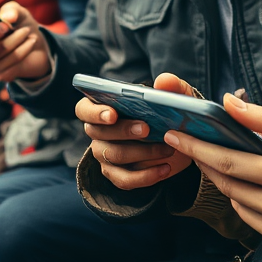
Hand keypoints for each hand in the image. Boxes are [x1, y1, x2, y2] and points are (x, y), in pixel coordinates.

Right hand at [0, 2, 50, 82]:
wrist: (37, 44)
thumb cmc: (20, 25)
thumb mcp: (18, 12)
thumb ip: (11, 10)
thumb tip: (7, 17)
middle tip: (8, 25)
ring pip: (2, 54)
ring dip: (17, 40)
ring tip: (27, 30)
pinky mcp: (3, 75)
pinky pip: (13, 64)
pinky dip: (24, 50)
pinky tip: (31, 42)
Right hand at [76, 73, 195, 189]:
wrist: (178, 140)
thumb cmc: (167, 113)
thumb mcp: (174, 97)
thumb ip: (171, 86)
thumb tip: (164, 82)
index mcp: (102, 107)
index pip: (84, 109)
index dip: (94, 112)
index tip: (112, 114)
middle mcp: (98, 132)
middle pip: (97, 133)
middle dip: (123, 131)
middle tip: (147, 129)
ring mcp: (105, 154)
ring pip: (113, 155)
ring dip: (142, 153)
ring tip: (168, 148)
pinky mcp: (117, 174)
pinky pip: (124, 180)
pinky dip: (146, 176)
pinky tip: (165, 168)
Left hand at [164, 94, 261, 254]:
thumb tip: (230, 103)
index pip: (229, 161)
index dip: (197, 148)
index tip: (175, 136)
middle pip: (225, 182)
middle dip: (201, 161)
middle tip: (185, 142)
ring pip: (233, 200)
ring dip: (221, 178)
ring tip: (216, 158)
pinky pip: (247, 216)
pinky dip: (240, 197)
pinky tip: (244, 182)